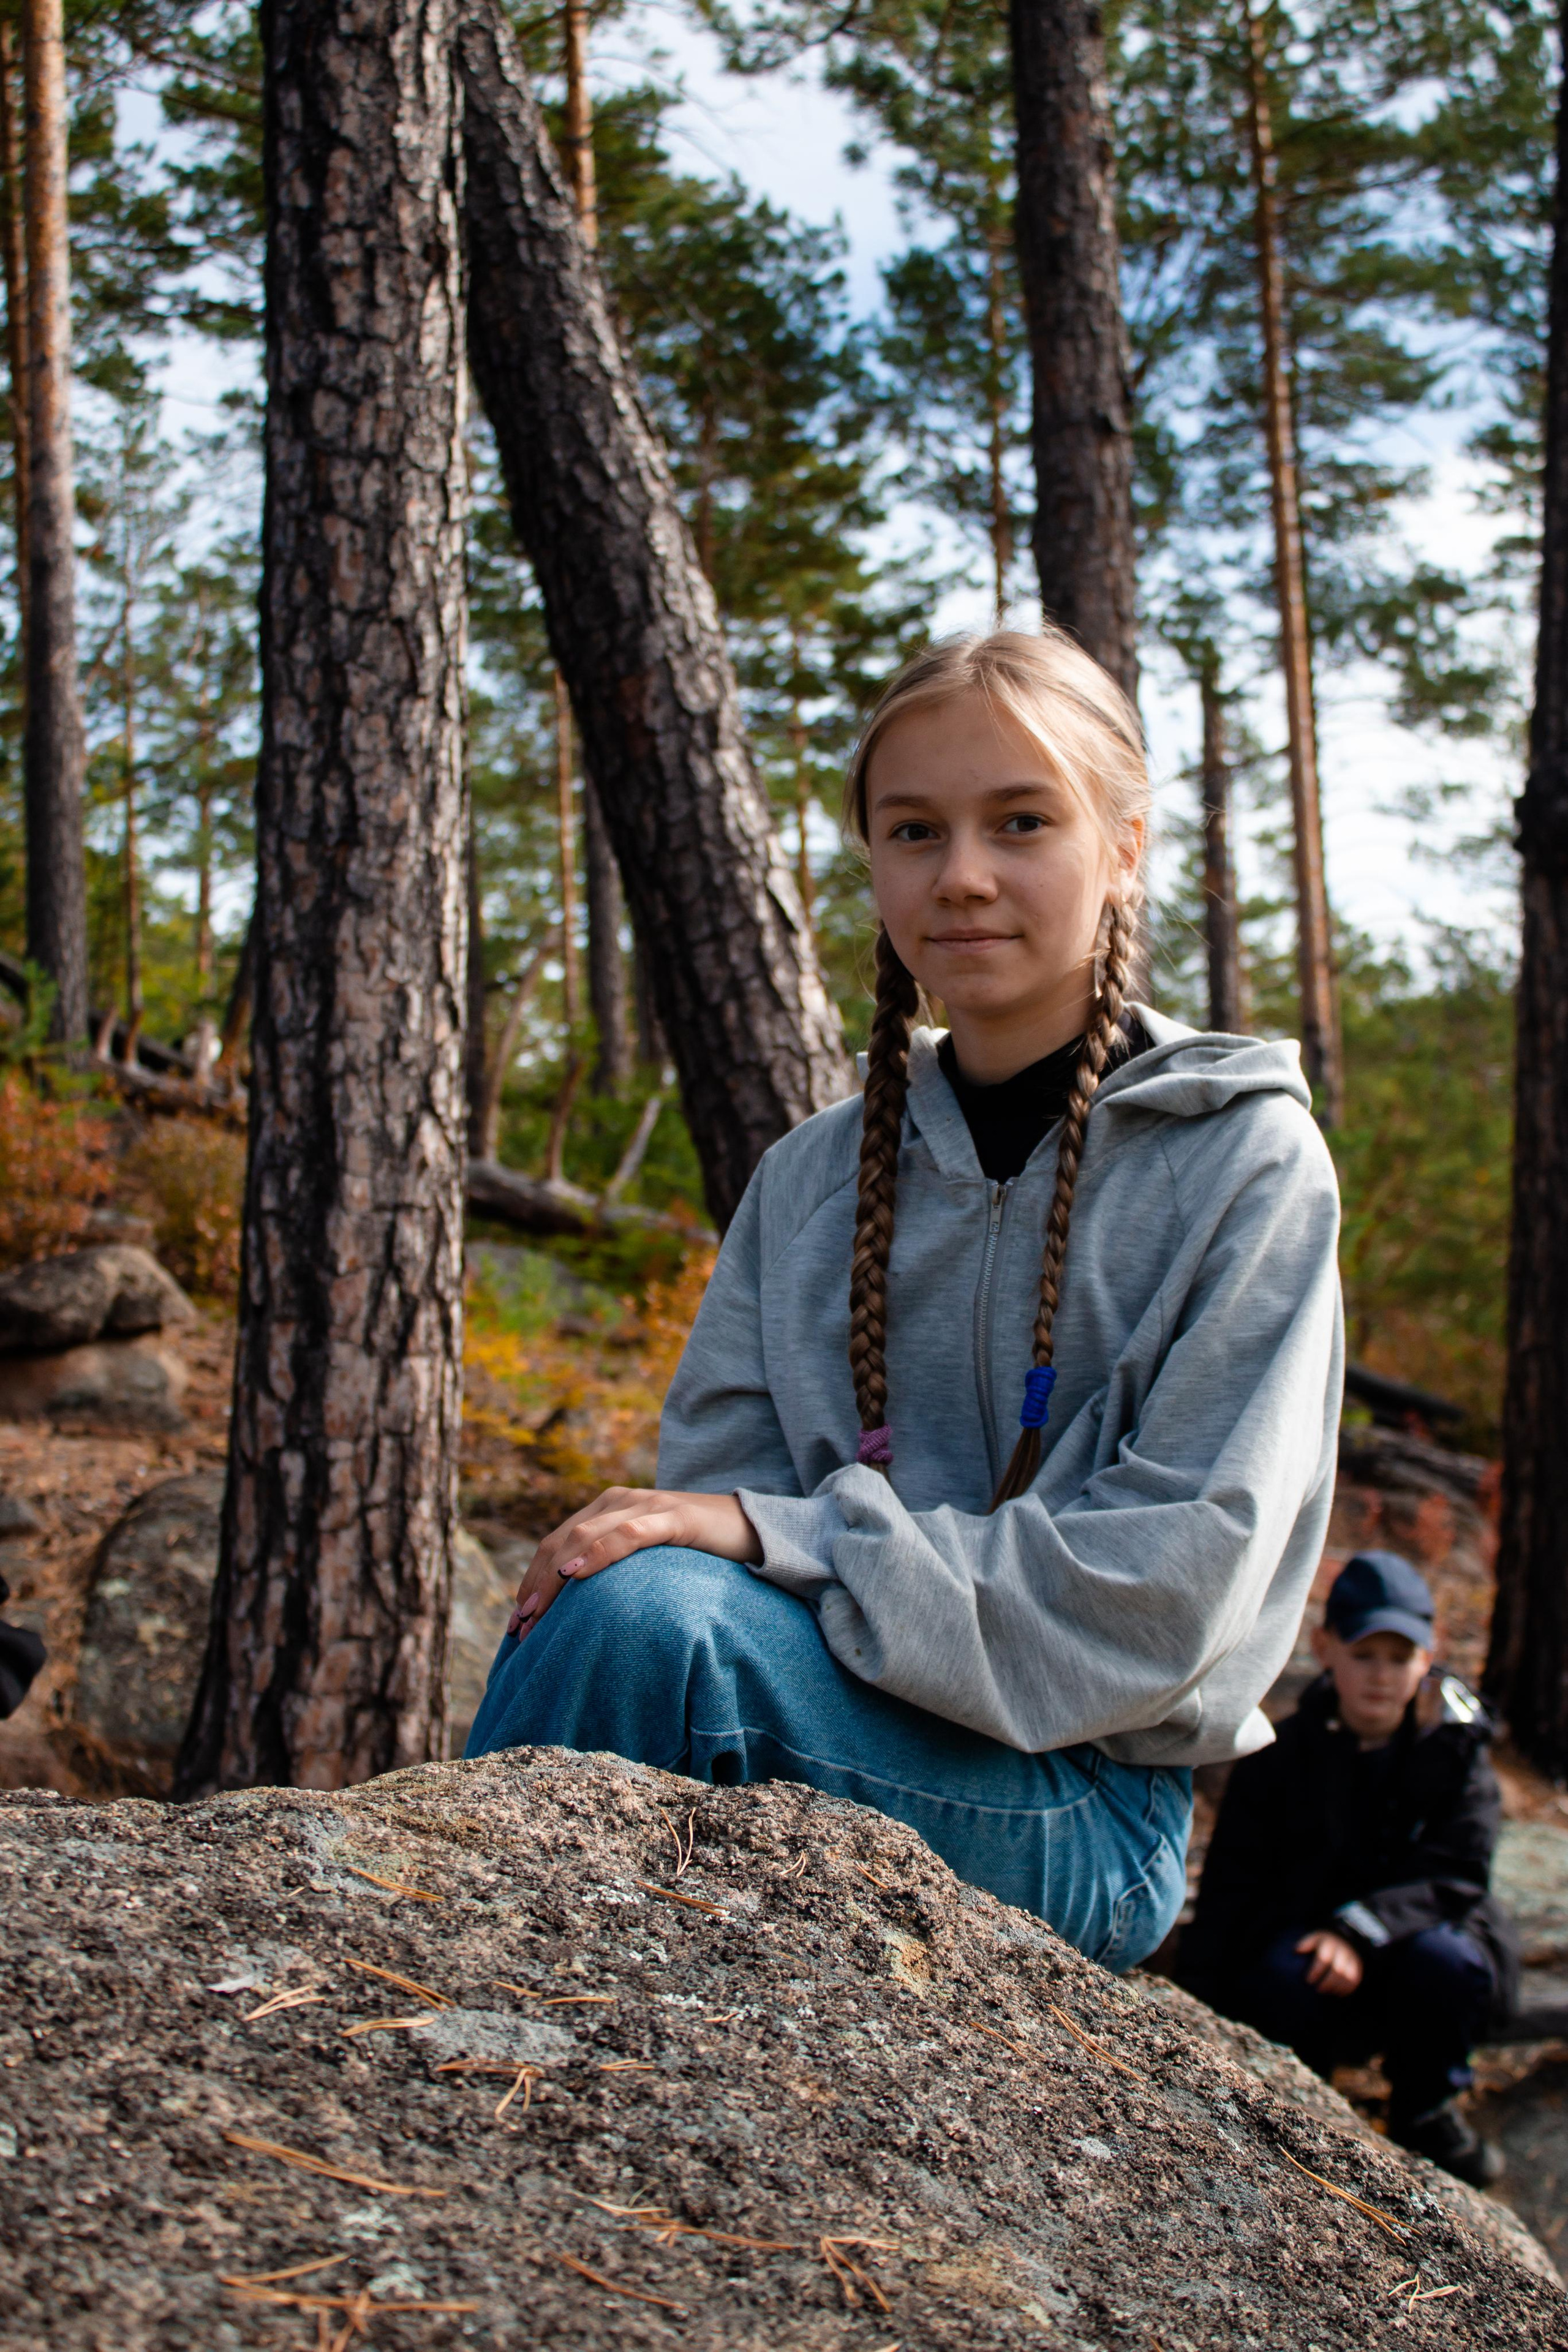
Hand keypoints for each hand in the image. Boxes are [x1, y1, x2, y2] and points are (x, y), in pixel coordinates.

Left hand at [504, 1487, 762, 1642]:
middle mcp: (620, 1500)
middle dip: (536, 1586)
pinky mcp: (674, 1518)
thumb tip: (577, 1615)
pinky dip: (599, 1553)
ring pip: (585, 1536)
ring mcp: (647, 1505)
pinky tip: (577, 1574)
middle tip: (520, 1628)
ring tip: (538, 1612)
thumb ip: (614, 1571)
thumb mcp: (646, 1561)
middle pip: (561, 1542)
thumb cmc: (697, 1552)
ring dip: (555, 1577)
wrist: (753, 1528)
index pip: (554, 1543)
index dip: (530, 1580)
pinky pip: (629, 1533)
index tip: (516, 1623)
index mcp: (607, 1508)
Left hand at [1296, 1929, 1362, 1996]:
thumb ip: (1306, 1943)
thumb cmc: (1323, 1943)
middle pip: (1337, 1970)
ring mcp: (1352, 1959)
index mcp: (1330, 1943)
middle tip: (1318, 1990)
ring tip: (1326, 1992)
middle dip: (1327, 1983)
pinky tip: (1337, 1994)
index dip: (1316, 1971)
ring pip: (1348, 1977)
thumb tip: (1296, 1950)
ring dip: (1337, 1987)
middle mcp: (1343, 1950)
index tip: (1308, 1981)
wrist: (1343, 1939)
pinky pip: (1355, 1980)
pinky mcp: (1358, 1966)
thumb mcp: (1314, 1938)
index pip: (1323, 1959)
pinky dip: (1347, 1989)